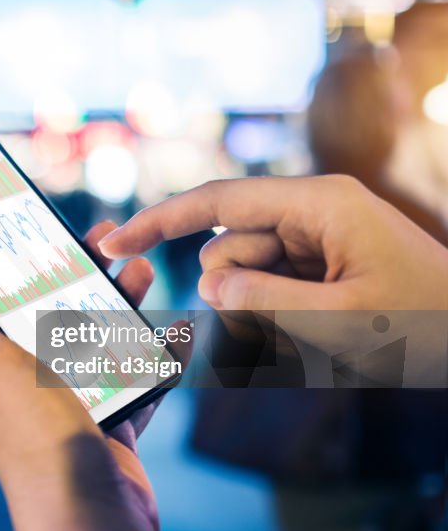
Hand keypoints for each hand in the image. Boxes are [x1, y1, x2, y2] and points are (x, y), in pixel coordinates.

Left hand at [0, 223, 164, 530]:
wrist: (91, 518)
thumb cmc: (34, 441)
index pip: (1, 293)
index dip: (23, 255)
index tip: (49, 223)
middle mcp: (23, 379)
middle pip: (55, 308)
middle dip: (85, 272)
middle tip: (113, 241)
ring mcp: (68, 401)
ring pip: (97, 336)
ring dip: (122, 304)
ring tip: (144, 275)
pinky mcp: (107, 421)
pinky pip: (131, 375)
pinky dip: (149, 354)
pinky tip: (167, 333)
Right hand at [99, 175, 447, 311]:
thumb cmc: (426, 322)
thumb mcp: (344, 319)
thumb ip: (265, 301)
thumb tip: (210, 283)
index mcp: (318, 203)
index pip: (217, 200)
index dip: (159, 221)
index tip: (114, 245)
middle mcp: (309, 211)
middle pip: (229, 245)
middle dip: (236, 289)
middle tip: (289, 324)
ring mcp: (313, 236)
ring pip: (244, 271)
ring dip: (261, 308)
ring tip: (318, 330)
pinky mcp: (316, 261)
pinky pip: (268, 286)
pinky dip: (277, 314)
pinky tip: (321, 327)